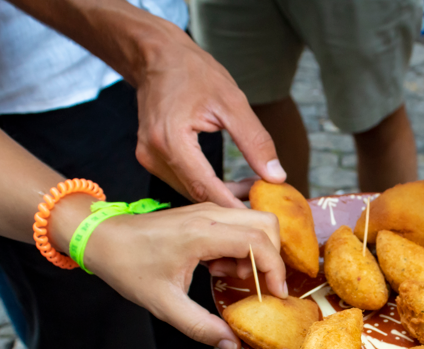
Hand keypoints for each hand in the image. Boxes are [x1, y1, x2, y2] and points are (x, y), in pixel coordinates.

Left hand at [83, 201, 287, 348]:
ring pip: (256, 224)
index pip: (257, 242)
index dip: (274, 269)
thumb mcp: (165, 305)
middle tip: (255, 286)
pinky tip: (217, 269)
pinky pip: (240, 226)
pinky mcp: (205, 214)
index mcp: (201, 233)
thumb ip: (201, 327)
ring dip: (255, 254)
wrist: (103, 239)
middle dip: (271, 258)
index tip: (275, 294)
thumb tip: (233, 345)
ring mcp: (208, 211)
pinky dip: (241, 249)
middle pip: (267, 225)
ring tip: (229, 279)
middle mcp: (210, 214)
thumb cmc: (129, 266)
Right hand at [134, 36, 285, 206]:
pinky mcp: (149, 158)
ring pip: (189, 191)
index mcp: (170, 140)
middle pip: (196, 194)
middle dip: (230, 201)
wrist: (158, 56)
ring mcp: (148, 158)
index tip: (260, 216)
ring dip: (219, 195)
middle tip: (261, 196)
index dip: (234, 206)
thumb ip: (255, 142)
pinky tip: (227, 180)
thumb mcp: (232, 102)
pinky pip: (182, 181)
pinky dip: (205, 185)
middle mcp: (153, 154)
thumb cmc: (194, 72)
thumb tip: (276, 177)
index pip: (205, 188)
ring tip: (249, 185)